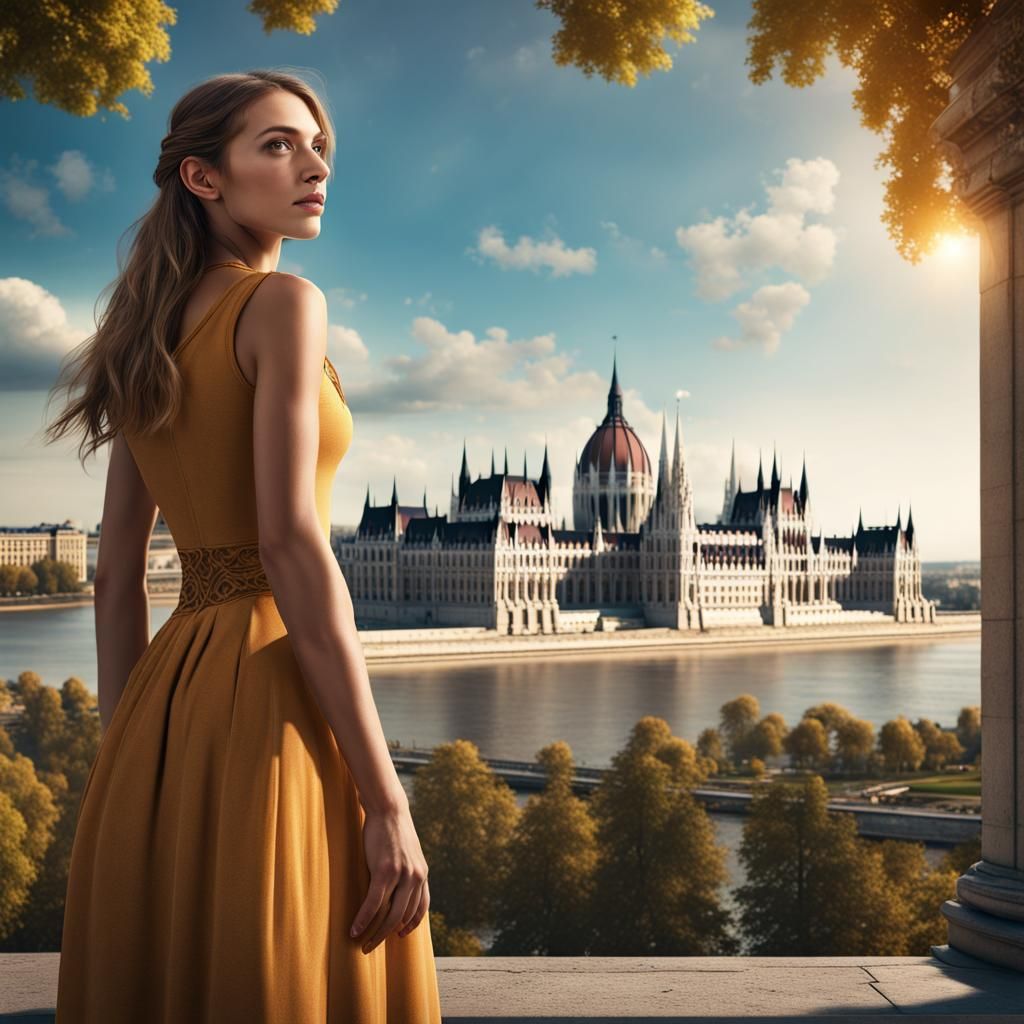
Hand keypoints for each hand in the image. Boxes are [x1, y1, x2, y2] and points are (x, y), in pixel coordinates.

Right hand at [350, 805, 429, 952]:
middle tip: (373, 945)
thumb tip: (399, 887)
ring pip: (390, 915)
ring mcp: (401, 875)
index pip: (421, 908)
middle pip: (403, 917)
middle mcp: (415, 877)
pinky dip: (363, 919)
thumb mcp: (408, 852)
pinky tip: (354, 929)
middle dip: (388, 935)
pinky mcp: (384, 872)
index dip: (411, 924)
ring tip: (363, 943)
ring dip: (375, 934)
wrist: (388, 809)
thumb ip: (407, 870)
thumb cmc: (394, 830)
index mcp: (422, 873)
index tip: (401, 934)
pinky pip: (373, 904)